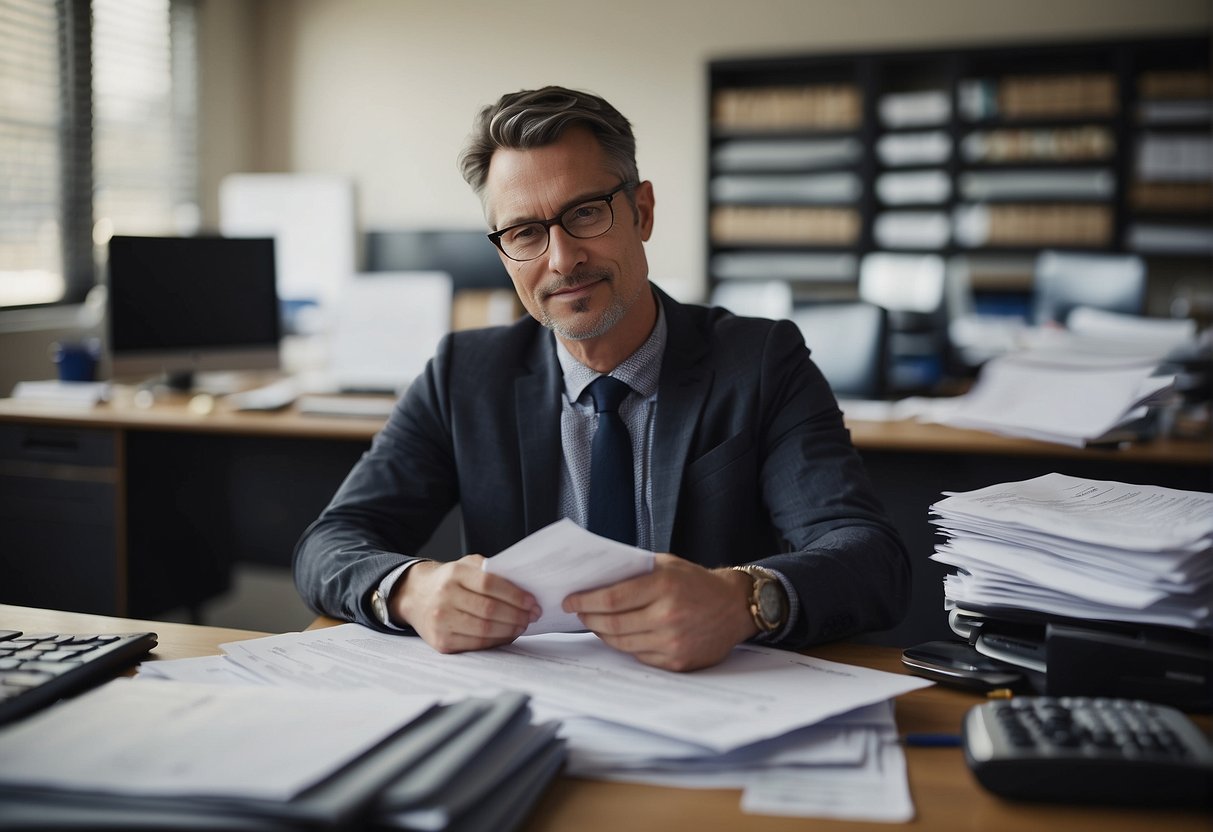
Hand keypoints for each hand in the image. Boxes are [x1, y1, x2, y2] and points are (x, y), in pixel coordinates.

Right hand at [391, 556, 539, 653]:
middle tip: (532, 616)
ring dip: (510, 630)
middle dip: (517, 615)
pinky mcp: (441, 641)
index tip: (532, 602)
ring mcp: (441, 621)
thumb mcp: (465, 565)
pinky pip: (476, 644)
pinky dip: (496, 641)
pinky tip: (506, 635)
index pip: (490, 584)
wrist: (415, 596)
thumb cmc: (448, 581)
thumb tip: (523, 586)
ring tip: (522, 626)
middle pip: (489, 610)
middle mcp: (445, 596)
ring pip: (484, 630)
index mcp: (454, 573)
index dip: (515, 595)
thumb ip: (490, 570)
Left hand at [563, 554, 756, 671]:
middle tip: (579, 613)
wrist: (734, 607)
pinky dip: (625, 645)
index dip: (585, 601)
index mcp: (664, 586)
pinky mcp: (677, 662)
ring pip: (622, 643)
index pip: (611, 598)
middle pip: (612, 624)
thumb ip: (635, 571)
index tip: (570, 600)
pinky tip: (621, 634)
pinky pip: (639, 656)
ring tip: (596, 623)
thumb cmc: (696, 582)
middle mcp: (668, 616)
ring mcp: (673, 642)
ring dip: (603, 633)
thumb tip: (595, 580)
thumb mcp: (667, 565)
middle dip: (588, 618)